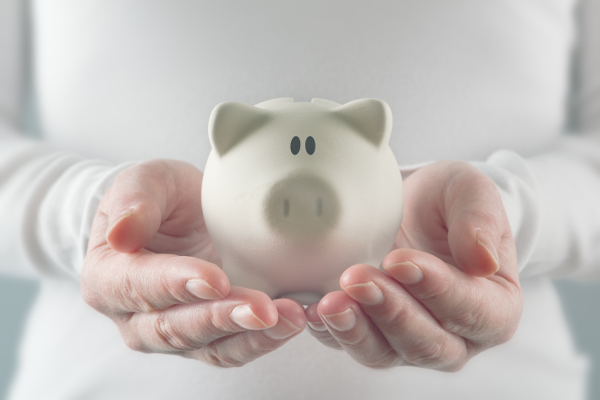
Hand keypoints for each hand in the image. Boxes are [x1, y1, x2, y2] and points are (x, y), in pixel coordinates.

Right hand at [82, 160, 305, 366]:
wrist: (180, 216)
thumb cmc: (160, 199)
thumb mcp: (145, 181)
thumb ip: (133, 201)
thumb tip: (121, 233)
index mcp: (108, 278)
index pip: (139, 287)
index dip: (177, 285)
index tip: (215, 279)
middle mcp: (135, 317)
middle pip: (176, 328)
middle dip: (222, 318)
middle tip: (263, 308)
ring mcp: (173, 332)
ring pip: (209, 347)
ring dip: (250, 335)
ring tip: (289, 318)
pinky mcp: (208, 338)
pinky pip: (232, 349)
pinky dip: (262, 341)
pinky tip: (290, 324)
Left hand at [305, 160, 521, 370]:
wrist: (413, 208)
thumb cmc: (447, 203)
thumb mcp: (470, 192)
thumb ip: (481, 221)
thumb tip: (484, 262)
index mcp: (494, 306)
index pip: (472, 310)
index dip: (437, 289)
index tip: (401, 261)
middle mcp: (456, 336)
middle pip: (426, 343)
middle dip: (390, 312)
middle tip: (358, 278)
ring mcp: (409, 341)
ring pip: (385, 353)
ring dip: (356, 330)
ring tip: (330, 303)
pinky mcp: (371, 335)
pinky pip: (350, 344)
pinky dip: (330, 332)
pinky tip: (312, 310)